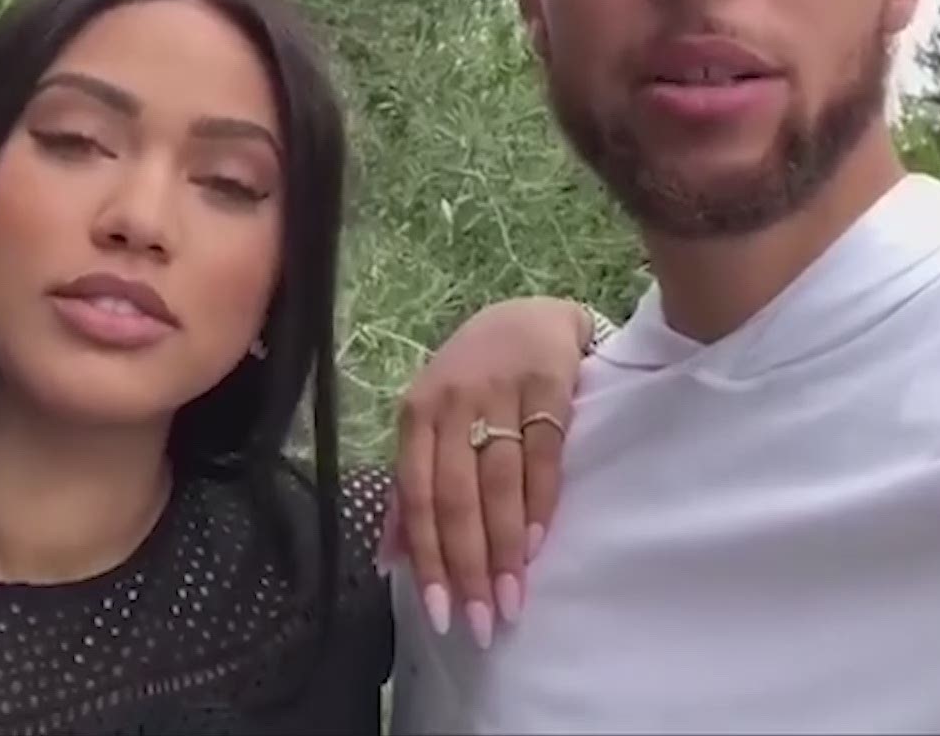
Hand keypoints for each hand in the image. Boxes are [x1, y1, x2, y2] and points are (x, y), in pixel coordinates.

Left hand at [389, 296, 587, 648]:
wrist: (533, 316)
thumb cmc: (476, 381)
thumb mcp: (434, 423)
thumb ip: (413, 490)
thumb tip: (390, 561)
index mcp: (416, 415)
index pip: (418, 498)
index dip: (428, 560)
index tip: (441, 615)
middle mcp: (452, 402)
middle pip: (455, 497)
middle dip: (468, 567)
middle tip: (481, 623)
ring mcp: (500, 391)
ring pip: (497, 483)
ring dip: (505, 549)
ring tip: (512, 599)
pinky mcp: (548, 385)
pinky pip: (541, 457)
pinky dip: (538, 505)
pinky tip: (536, 545)